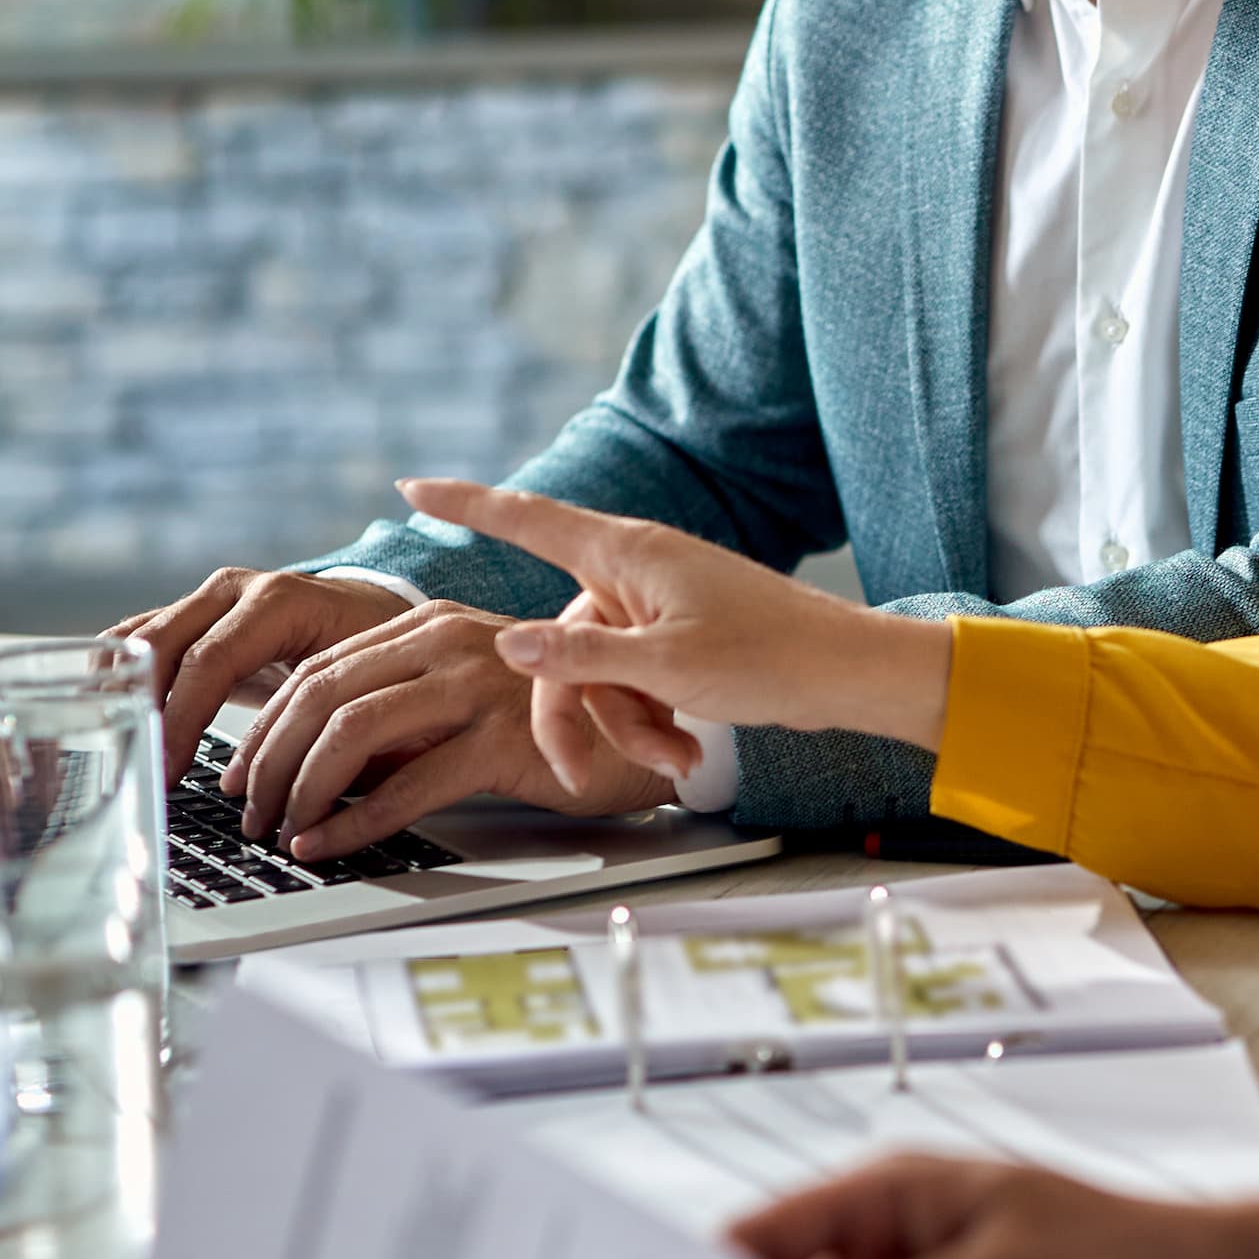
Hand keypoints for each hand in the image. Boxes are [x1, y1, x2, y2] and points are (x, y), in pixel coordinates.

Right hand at [108, 566, 410, 780]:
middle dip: (144, 712)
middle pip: (162, 646)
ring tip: (119, 751)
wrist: (371, 609)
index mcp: (277, 602)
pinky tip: (113, 719)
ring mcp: (207, 598)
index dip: (183, 721)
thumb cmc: (371, 653)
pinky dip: (119, 675)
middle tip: (136, 771)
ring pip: (139, 638)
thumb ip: (327, 729)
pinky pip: (139, 638)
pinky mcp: (191, 615)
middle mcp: (234, 590)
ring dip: (121, 694)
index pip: (210, 661)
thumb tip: (303, 801)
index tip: (169, 773)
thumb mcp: (361, 685)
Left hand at [215, 592, 675, 859]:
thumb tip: (309, 765)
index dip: (266, 725)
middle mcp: (449, 642)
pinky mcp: (503, 739)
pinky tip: (326, 845)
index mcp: (429, 624)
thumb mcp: (461, 699)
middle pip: (322, 695)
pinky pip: (406, 786)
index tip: (239, 773)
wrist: (647, 737)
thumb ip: (399, 713)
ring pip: (352, 732)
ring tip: (281, 831)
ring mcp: (477, 687)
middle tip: (248, 812)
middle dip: (269, 761)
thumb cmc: (549, 725)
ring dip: (301, 790)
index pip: (319, 668)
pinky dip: (352, 823)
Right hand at [400, 480, 956, 787]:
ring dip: (623, 727)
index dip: (465, 502)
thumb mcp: (663, 666)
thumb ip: (580, 658)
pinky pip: (632, 684)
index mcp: (627, 554)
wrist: (846, 675)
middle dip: (571, 713)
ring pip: (595, 675)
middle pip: (557, 643)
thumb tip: (504, 645)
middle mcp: (634, 573)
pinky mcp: (676, 641)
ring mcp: (654, 609)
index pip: (527, 519)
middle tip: (576, 773)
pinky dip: (649, 722)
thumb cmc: (769, 657)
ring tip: (674, 758)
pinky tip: (684, 753)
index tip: (412, 485)